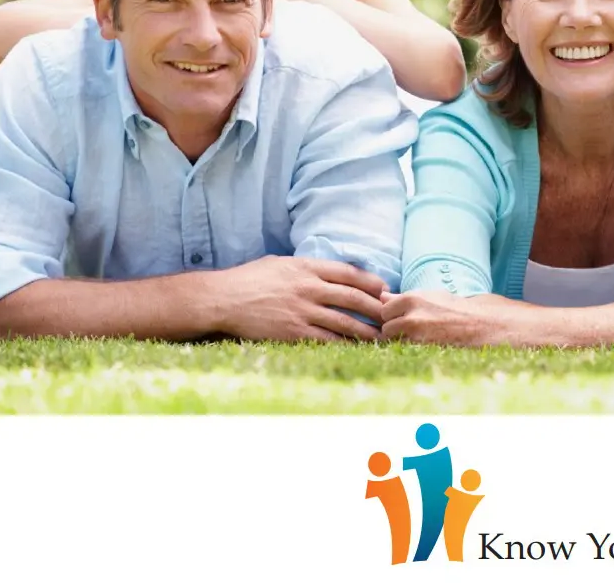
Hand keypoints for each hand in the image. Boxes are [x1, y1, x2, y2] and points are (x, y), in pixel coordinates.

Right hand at [202, 256, 383, 341]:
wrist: (221, 299)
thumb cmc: (249, 280)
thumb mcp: (280, 264)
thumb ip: (307, 268)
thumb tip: (330, 273)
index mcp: (306, 267)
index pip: (349, 273)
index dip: (371, 282)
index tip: (384, 290)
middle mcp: (308, 287)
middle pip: (354, 297)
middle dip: (377, 308)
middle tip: (392, 315)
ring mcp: (302, 310)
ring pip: (345, 321)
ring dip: (368, 330)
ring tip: (384, 336)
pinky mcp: (293, 331)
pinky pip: (327, 339)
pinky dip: (346, 344)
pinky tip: (358, 349)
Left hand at [381, 290, 518, 346]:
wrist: (485, 326)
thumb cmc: (461, 309)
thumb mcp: (433, 296)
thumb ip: (405, 298)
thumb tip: (383, 296)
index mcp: (413, 298)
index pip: (384, 309)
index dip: (393, 315)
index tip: (403, 318)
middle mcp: (411, 315)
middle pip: (386, 327)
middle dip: (395, 330)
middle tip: (412, 331)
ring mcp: (416, 336)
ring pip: (394, 342)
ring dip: (402, 342)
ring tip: (419, 340)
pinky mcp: (423, 351)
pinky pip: (406, 353)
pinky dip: (411, 352)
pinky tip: (424, 348)